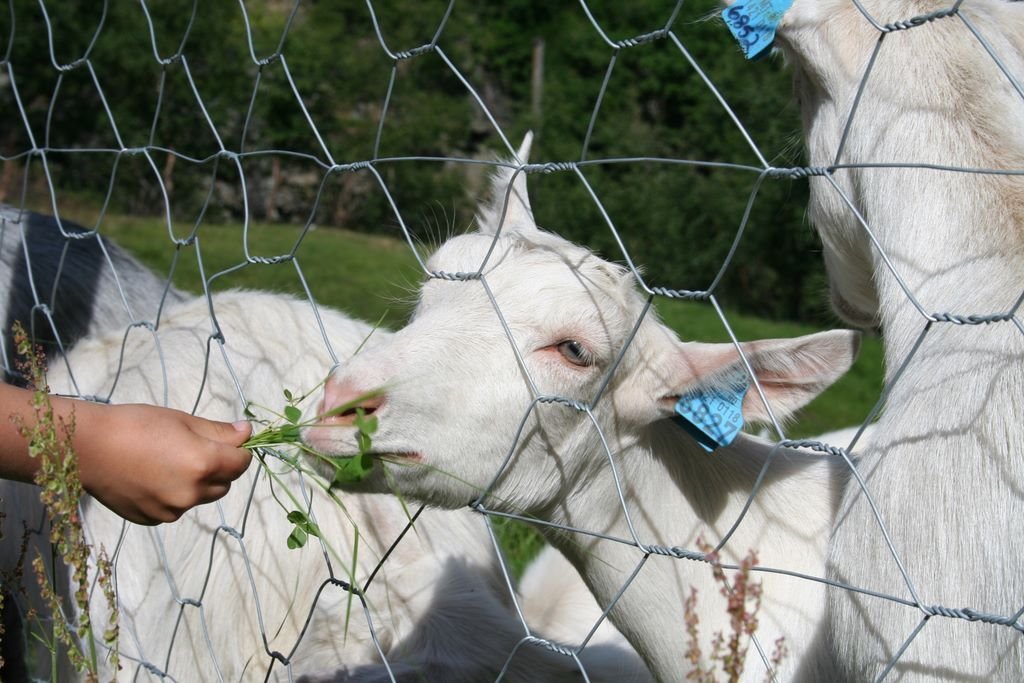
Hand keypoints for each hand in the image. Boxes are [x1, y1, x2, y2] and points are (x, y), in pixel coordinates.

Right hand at [72, 402, 252, 523]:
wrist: (86, 447)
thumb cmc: (136, 425)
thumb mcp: (182, 421)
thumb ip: (218, 432)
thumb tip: (247, 434)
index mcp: (203, 464)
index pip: (241, 464)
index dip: (240, 452)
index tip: (231, 442)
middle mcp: (191, 493)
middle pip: (224, 484)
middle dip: (220, 468)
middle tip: (196, 449)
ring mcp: (171, 510)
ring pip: (200, 498)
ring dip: (197, 484)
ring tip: (169, 462)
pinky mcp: (152, 519)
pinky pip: (176, 508)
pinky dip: (173, 495)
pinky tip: (152, 477)